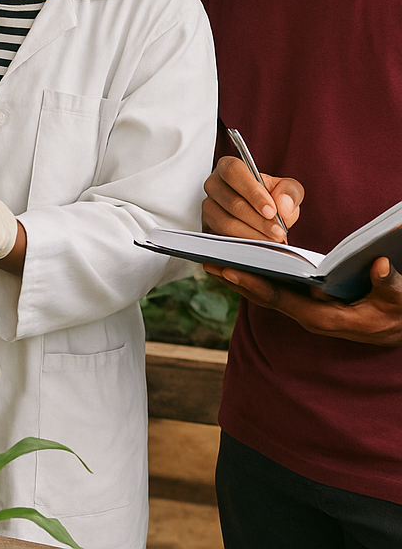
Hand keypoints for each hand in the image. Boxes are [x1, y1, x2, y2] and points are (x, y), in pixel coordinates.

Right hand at [203, 156, 302, 243]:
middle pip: (231, 202)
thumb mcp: (288, 189)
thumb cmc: (272, 197)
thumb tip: (283, 203)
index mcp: (229, 167)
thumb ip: (289, 192)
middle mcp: (214, 185)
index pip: (234, 173)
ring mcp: (209, 206)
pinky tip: (259, 243)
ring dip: (252, 234)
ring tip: (271, 239)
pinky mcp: (208, 226)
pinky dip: (243, 242)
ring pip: (225, 222)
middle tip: (277, 231)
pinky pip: (222, 236)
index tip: (271, 210)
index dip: (252, 192)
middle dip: (258, 220)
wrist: (264, 215)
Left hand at [205, 256, 401, 345]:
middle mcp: (307, 316)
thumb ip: (390, 286)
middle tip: (206, 260)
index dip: (251, 283)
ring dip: (239, 277)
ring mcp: (305, 311)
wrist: (400, 328)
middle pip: (263, 296)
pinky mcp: (306, 304)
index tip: (227, 269)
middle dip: (234, 278)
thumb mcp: (399, 301)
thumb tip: (378, 266)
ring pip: (265, 293)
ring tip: (212, 259)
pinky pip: (274, 290)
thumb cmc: (397, 313)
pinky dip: (254, 278)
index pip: (279, 299)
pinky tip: (238, 263)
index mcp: (323, 317)